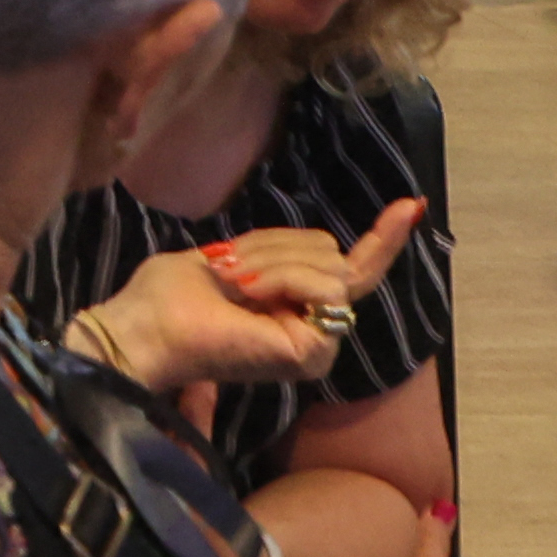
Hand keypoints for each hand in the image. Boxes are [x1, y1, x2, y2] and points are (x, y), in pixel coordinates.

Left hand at [80, 199, 423, 390]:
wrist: (143, 330)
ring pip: (329, 264)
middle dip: (276, 245)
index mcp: (292, 304)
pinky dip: (283, 277)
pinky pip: (327, 288)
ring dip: (273, 259)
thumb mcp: (230, 256)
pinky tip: (250, 293)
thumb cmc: (170, 295)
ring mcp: (317, 342)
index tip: (412, 204)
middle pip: (330, 252)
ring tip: (234, 284)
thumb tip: (332, 245)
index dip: (382, 238)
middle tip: (229, 270)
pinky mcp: (316, 352)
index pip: (349, 268)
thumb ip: (279, 253)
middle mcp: (312, 325)